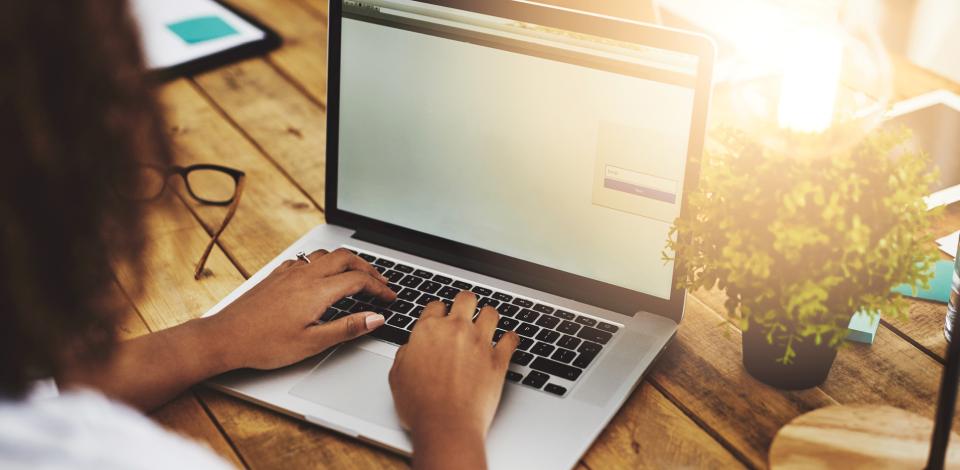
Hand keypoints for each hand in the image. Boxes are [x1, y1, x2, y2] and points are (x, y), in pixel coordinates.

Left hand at [205, 247, 395, 369]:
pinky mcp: (276, 275)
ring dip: (346, 261)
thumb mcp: (312, 343)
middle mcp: (304, 275)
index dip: (379, 288)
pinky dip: (323, 263)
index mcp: (317, 291)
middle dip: (368, 267)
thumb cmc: (263, 344)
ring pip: (325, 255)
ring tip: (357, 274)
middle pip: (346, 257)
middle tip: (380, 282)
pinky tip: (321, 275)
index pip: (359, 280)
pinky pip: (306, 259)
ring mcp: (289, 272)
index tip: (390, 298)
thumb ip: (347, 328)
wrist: (224, 337)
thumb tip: (375, 318)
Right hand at [389, 292, 518, 469]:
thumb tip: (411, 347)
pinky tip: (507, 341)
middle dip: (465, 303)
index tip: (441, 317)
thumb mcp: (397, 376)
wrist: (446, 426)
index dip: (438, 311)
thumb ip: (405, 353)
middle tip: (465, 311)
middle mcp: (455, 330)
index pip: (435, 305)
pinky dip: (510, 338)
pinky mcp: (499, 359)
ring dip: (488, 316)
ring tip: (487, 323)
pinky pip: (511, 338)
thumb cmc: (420, 406)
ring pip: (491, 312)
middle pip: (466, 299)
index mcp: (428, 330)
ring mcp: (480, 342)